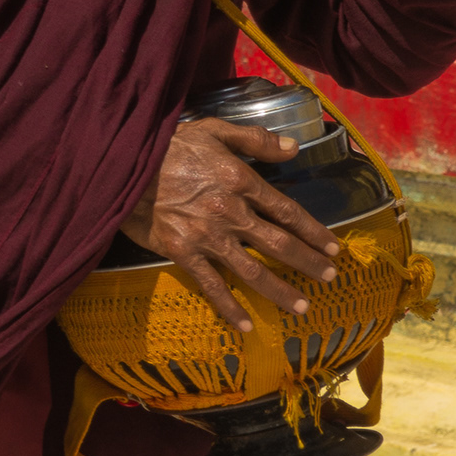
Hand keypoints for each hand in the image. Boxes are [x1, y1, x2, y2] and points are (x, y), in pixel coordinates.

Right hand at [120, 118, 339, 334]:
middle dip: (308, 263)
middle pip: (279, 244)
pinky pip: (212, 286)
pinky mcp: (183, 254)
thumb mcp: (214, 130)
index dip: (313, 231)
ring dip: (281, 291)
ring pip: (253, 270)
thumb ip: (256, 140)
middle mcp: (230, 213)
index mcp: (241, 182)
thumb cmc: (168, 145)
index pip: (287, 211)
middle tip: (330, 278)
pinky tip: (246, 326)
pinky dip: (230, 307)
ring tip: (303, 307)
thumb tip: (294, 147)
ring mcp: (207, 237)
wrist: (123, 166)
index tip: (332, 247)